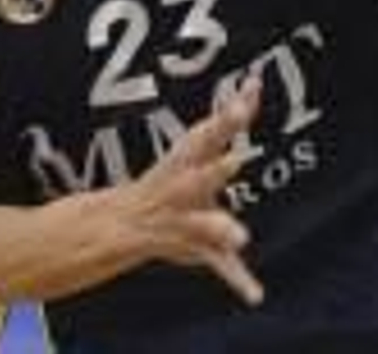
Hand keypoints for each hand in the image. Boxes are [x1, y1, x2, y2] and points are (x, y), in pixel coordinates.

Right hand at [120, 76, 263, 305]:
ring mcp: (183, 219)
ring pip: (201, 223)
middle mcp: (182, 187)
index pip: (209, 134)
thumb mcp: (195, 149)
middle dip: (218, 168)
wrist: (121, 224)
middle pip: (201, 173)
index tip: (247, 97)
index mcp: (185, 161)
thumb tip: (256, 82)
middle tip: (236, 159)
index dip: (227, 118)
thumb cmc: (170, 181)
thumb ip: (229, 120)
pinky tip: (256, 295)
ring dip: (218, 227)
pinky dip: (237, 279)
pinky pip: (216, 265)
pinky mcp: (191, 247)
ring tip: (239, 235)